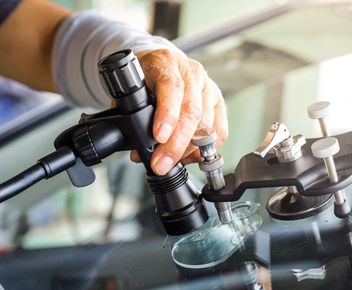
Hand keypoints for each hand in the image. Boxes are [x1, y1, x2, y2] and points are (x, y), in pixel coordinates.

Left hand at [134, 49, 227, 174]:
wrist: (161, 64)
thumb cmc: (145, 77)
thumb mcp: (132, 88)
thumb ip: (133, 115)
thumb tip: (140, 152)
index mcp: (166, 63)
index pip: (171, 88)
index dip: (167, 114)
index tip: (159, 136)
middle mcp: (191, 73)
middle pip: (192, 111)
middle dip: (176, 144)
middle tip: (161, 164)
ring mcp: (208, 87)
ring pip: (206, 124)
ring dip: (188, 150)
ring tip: (171, 160)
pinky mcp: (218, 102)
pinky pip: (219, 131)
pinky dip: (205, 149)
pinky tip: (190, 155)